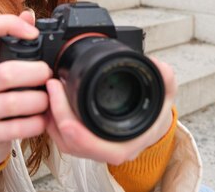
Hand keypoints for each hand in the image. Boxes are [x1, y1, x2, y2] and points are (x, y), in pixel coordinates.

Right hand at [0, 10, 51, 165]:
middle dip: (34, 73)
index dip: (8, 24)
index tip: (33, 34)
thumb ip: (14, 42)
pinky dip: (33, 124)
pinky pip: (12, 128)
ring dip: (37, 101)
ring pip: (11, 103)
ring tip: (47, 101)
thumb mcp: (0, 68)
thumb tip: (28, 14)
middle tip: (48, 74)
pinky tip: (41, 121)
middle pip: (4, 73)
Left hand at [45, 57, 176, 164]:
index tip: (62, 107)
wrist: (154, 123)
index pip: (92, 144)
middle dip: (55, 114)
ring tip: (48, 90)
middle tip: (51, 85)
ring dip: (51, 117)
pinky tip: (50, 101)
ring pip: (62, 140)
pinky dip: (53, 120)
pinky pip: (62, 136)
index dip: (74, 129)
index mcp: (123, 145)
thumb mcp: (165, 92)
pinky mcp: (83, 140)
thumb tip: (156, 64)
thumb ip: (164, 78)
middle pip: (70, 141)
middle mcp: (105, 150)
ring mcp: (92, 147)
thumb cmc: (156, 112)